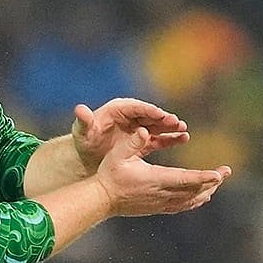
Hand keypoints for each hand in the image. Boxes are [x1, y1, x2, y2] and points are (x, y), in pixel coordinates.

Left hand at [72, 98, 188, 173]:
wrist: (88, 155)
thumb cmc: (85, 141)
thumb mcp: (83, 132)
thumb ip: (83, 121)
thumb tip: (79, 110)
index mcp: (117, 110)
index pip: (135, 107)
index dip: (147, 110)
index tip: (159, 113)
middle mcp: (130, 116)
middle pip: (149, 114)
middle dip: (163, 118)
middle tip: (175, 121)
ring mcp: (138, 128)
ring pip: (157, 125)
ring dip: (169, 126)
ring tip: (182, 128)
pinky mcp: (142, 140)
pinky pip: (158, 137)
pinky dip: (170, 138)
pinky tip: (183, 138)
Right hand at [94, 127, 230, 216]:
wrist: (102, 200)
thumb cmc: (109, 174)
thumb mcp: (117, 154)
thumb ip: (133, 142)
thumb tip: (146, 131)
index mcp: (154, 179)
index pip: (184, 179)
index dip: (203, 177)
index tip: (219, 174)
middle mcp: (161, 193)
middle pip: (194, 191)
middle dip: (212, 181)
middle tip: (227, 171)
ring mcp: (161, 203)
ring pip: (191, 200)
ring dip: (207, 191)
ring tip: (218, 181)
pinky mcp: (158, 208)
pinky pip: (183, 206)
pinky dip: (196, 200)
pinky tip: (202, 195)